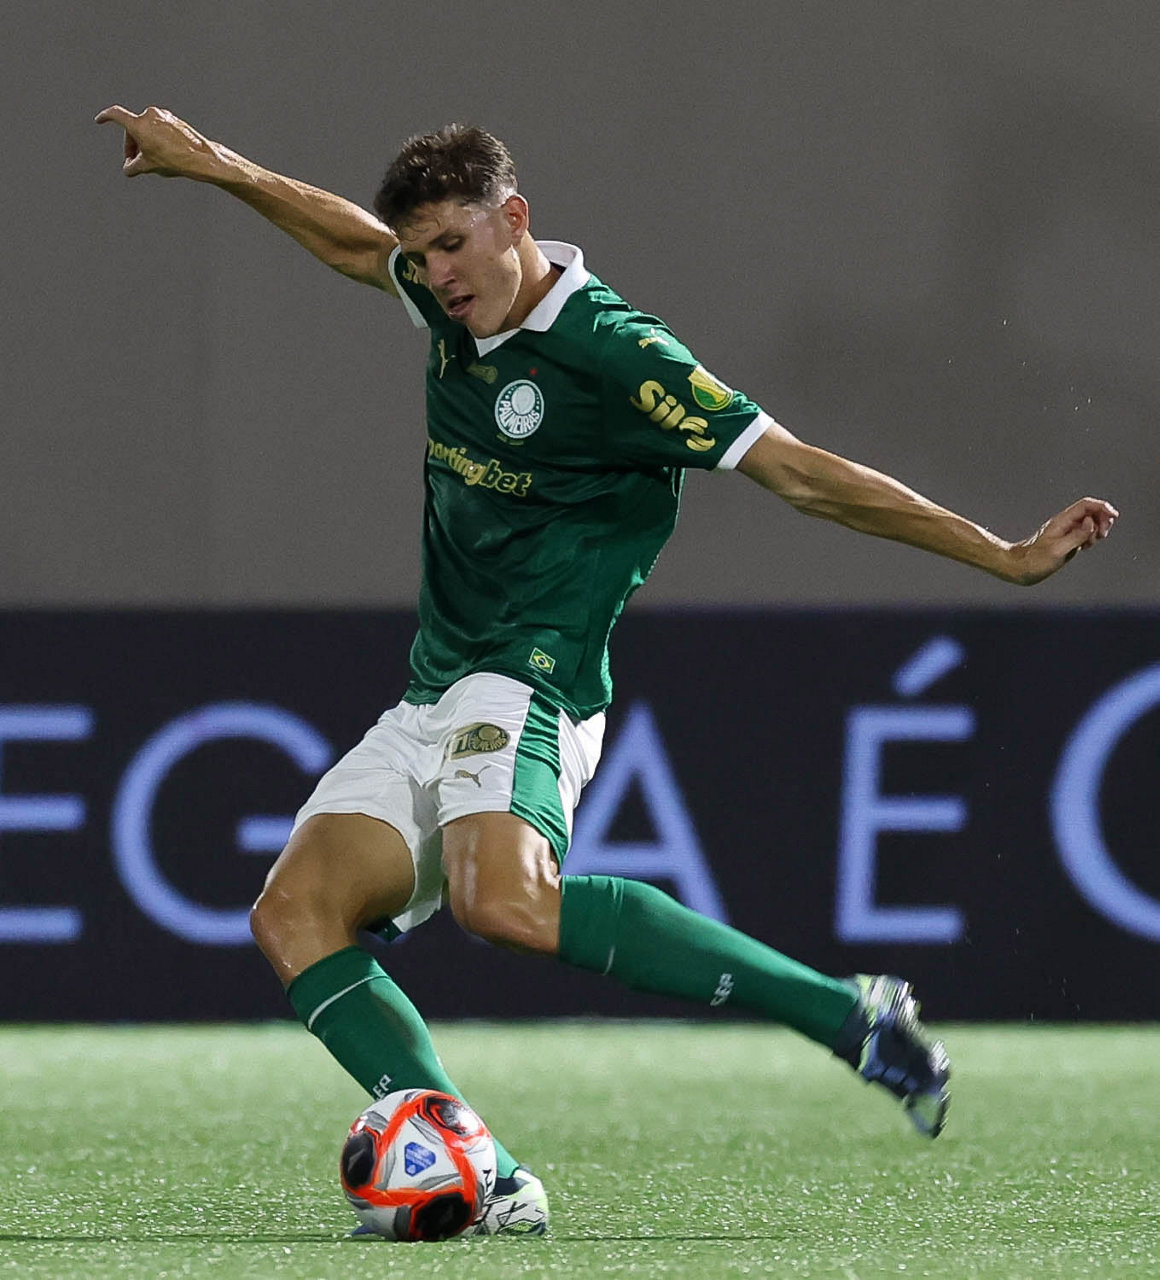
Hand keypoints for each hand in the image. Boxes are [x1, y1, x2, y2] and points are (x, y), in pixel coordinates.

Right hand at [94, 104, 216, 178]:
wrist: (200, 158)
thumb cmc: (174, 160)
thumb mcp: (148, 166)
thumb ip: (133, 167)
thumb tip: (128, 169)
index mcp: (139, 125)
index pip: (116, 115)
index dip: (105, 117)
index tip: (100, 120)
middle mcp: (150, 116)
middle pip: (133, 129)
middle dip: (132, 146)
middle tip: (136, 162)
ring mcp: (163, 116)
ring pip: (147, 129)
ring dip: (145, 143)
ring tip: (153, 161)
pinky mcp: (174, 120)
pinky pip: (159, 128)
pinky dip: (157, 139)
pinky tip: (165, 154)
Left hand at [1007, 497, 1118, 584]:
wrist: (1019, 568)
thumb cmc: (1034, 560)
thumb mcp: (1057, 550)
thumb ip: (1076, 536)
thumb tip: (1091, 522)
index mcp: (1062, 521)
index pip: (1086, 505)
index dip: (1102, 507)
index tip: (1114, 516)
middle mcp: (1065, 524)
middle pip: (1091, 512)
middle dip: (1102, 520)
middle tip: (1100, 536)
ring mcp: (1066, 532)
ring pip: (1090, 523)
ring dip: (1097, 531)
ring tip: (1089, 544)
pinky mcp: (1066, 541)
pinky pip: (1084, 534)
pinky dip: (1090, 538)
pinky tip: (1084, 548)